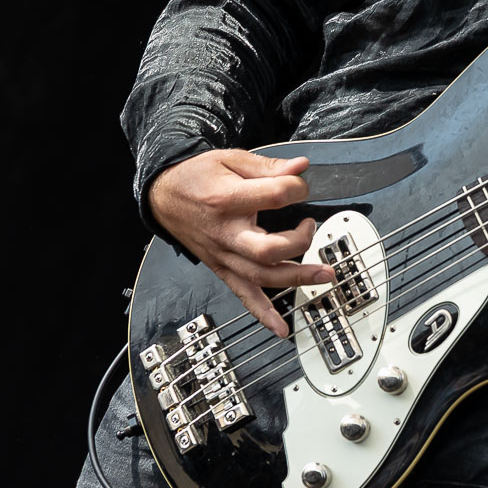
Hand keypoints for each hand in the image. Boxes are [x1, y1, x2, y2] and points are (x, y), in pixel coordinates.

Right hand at [148, 149, 334, 336]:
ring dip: (296, 279)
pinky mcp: (222, 268)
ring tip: (324, 275)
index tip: (302, 185)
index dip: (297, 188)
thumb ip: (268, 166)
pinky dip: (263, 314)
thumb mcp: (230, 160)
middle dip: (300, 243)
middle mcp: (226, 233)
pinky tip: (281, 327)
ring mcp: (224, 255)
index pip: (275, 197)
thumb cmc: (196, 177)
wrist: (163, 196)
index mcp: (228, 200)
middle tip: (313, 228)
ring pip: (261, 276)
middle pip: (268, 249)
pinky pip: (243, 295)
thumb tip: (301, 167)